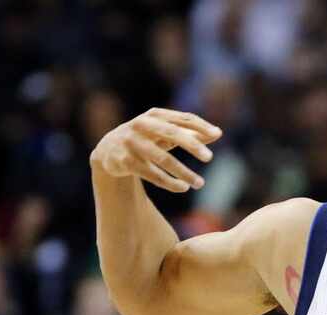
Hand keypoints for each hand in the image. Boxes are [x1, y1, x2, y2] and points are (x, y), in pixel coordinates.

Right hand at [90, 108, 221, 192]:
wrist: (109, 150)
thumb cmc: (146, 138)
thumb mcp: (166, 132)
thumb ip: (190, 133)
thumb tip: (218, 134)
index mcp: (155, 115)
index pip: (182, 118)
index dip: (200, 126)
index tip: (217, 135)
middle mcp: (142, 125)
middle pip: (171, 133)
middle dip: (191, 145)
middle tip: (210, 157)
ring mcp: (131, 143)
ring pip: (162, 158)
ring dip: (183, 172)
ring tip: (200, 183)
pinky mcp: (125, 161)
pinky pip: (151, 174)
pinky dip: (169, 182)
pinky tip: (183, 188)